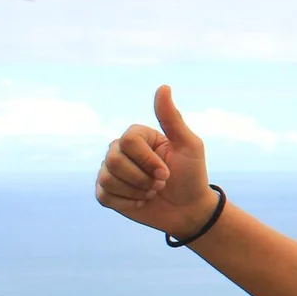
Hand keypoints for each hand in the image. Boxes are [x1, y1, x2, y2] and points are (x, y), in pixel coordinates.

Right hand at [95, 85, 216, 238]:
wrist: (188, 210)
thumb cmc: (192, 175)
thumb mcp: (189, 145)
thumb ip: (172, 118)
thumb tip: (164, 86)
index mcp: (138, 137)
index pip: (127, 141)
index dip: (147, 160)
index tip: (166, 172)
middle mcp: (120, 151)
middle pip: (114, 160)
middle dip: (143, 178)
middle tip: (160, 184)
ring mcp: (111, 171)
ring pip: (107, 178)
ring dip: (137, 190)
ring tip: (152, 192)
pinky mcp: (106, 192)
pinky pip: (104, 195)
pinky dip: (127, 202)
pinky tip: (141, 201)